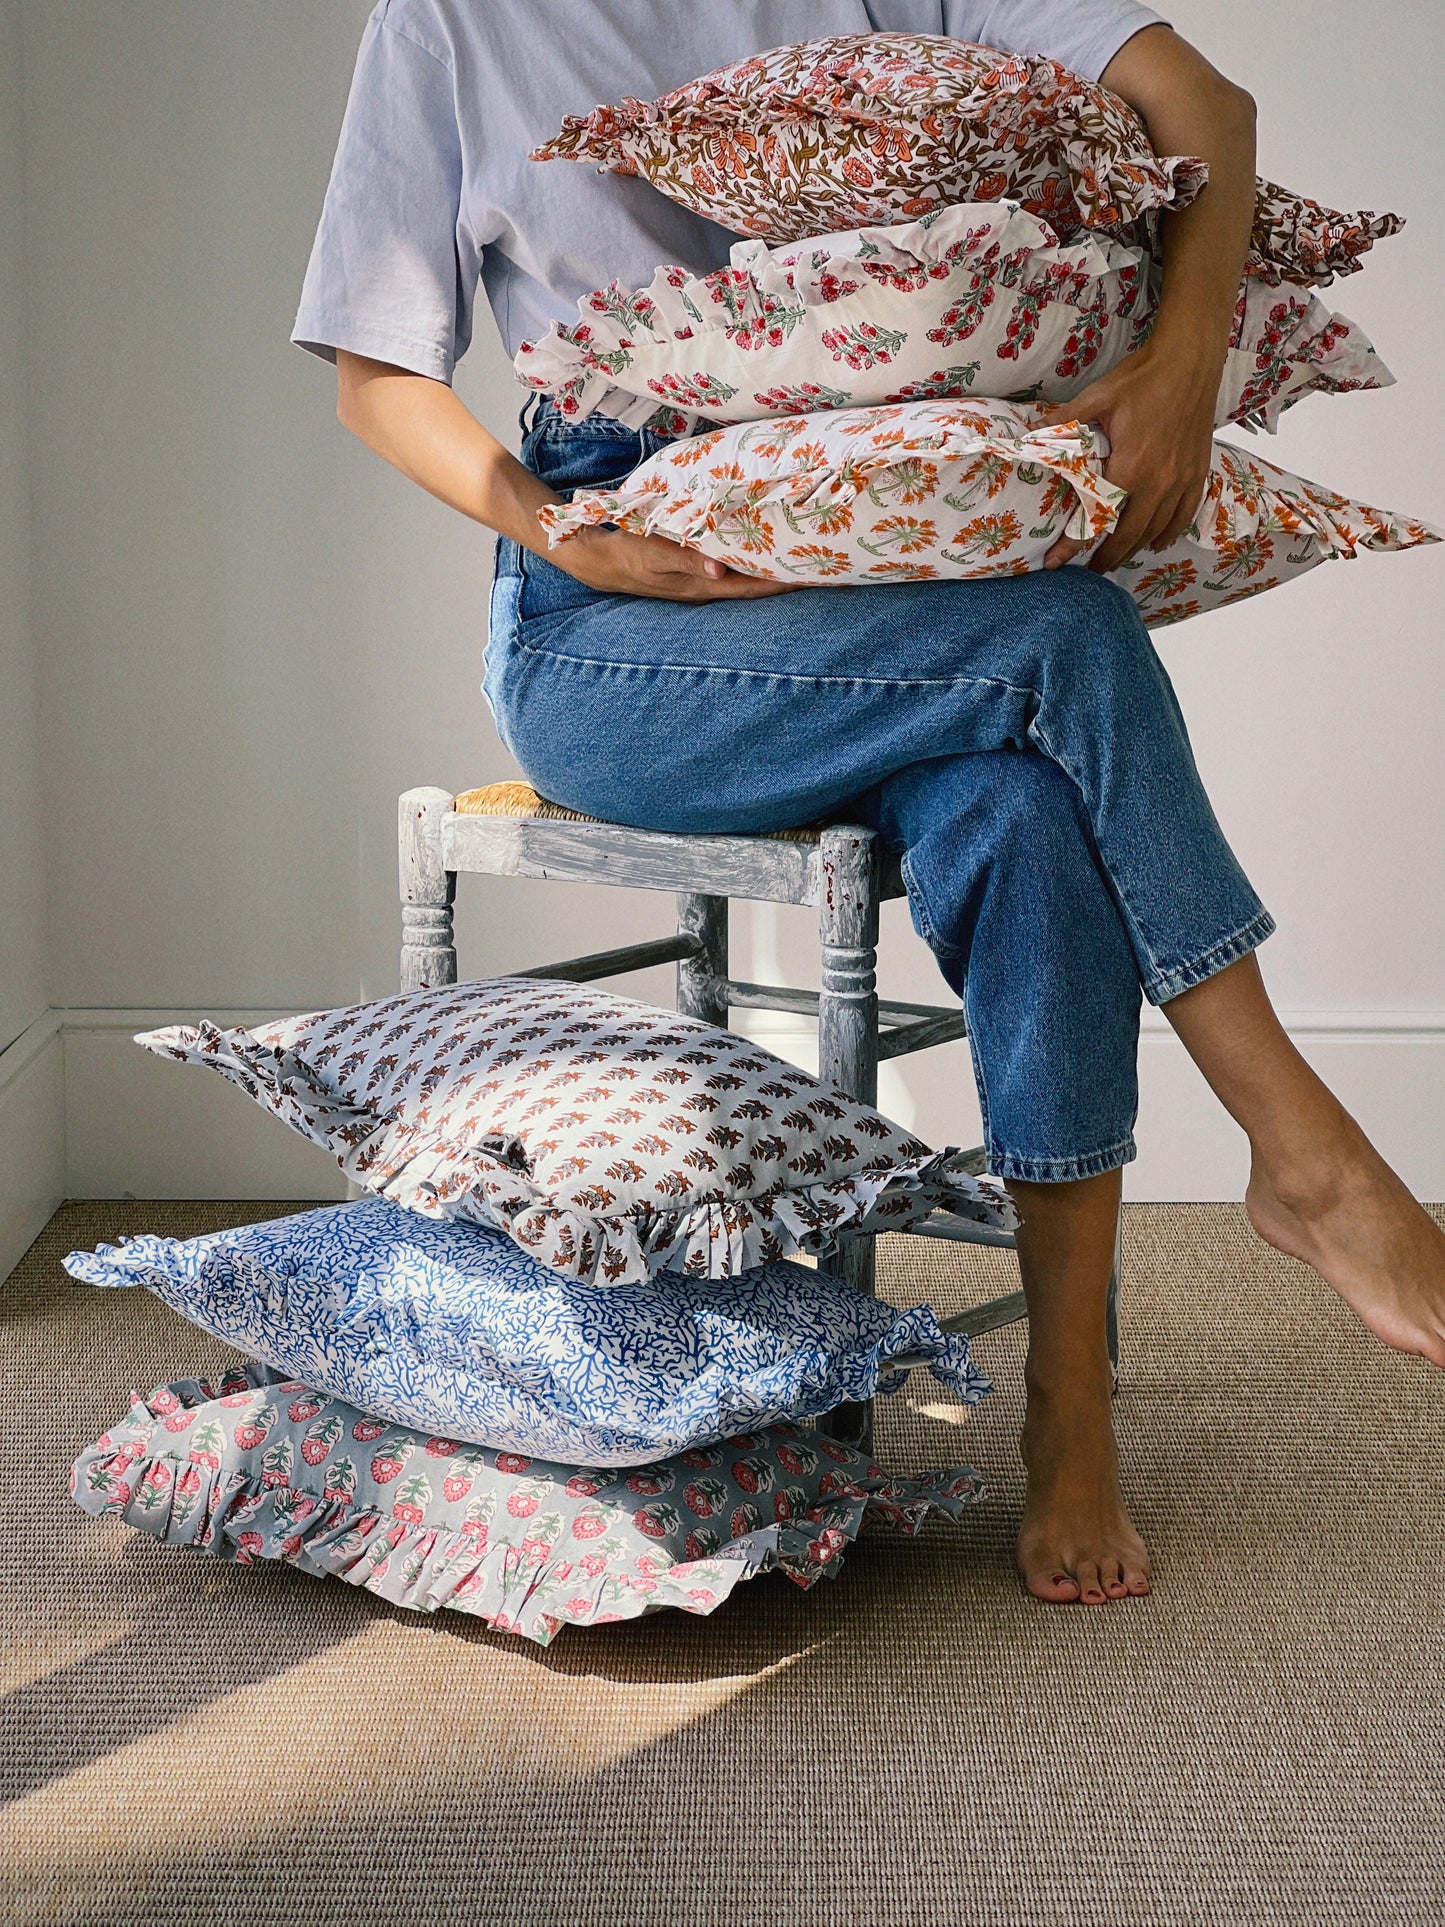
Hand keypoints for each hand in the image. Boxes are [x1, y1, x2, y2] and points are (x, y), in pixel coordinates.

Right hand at [550, 525, 795, 600]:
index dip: (785, 584)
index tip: (816, 575)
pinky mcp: (696, 568)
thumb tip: (721, 572)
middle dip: (788, 577)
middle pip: (758, 585)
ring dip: (771, 567)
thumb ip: (687, 559)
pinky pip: (732, 565)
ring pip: (746, 576)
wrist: (599, 559)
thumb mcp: (655, 555)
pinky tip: (761, 545)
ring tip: (801, 553)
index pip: (755, 588)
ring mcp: (702, 579)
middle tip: (821, 561)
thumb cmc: (628, 555)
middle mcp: (709, 587)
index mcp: (704, 587)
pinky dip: (750, 557)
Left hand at [1041, 340, 1219, 573]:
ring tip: (1117, 558)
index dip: (1073, 545)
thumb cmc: (1143, 377)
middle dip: (1108, 556)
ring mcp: (1181, 481)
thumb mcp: (1097, 396)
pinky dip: (1169, 533)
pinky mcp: (1197, 473)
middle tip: (1091, 570)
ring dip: (1135, 548)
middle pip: (1129, 535)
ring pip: (1156, 530)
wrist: (1191, 360)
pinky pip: (1184, 515)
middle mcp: (1158, 483)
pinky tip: (1157, 542)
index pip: (1096, 519)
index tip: (1054, 563)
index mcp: (1130, 468)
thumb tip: (1030, 433)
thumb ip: (1064, 421)